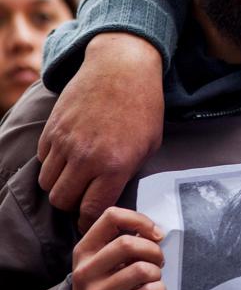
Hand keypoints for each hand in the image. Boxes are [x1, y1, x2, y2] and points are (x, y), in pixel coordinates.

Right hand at [38, 33, 163, 230]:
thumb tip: (112, 195)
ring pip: (48, 183)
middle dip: (73, 204)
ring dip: (60, 185)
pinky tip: (69, 157)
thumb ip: (128, 173)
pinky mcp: (52, 129)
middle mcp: (86, 157)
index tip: (91, 221)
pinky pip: (42, 160)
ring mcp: (65, 142)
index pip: (91, 209)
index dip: (89, 220)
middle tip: (84, 197)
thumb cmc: (143, 107)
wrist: (122, 68)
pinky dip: (52, 164)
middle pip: (62, 200)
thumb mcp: (150, 145)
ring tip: (76, 178)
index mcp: (115, 165)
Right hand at [71, 207, 165, 289]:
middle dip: (153, 250)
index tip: (154, 234)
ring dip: (156, 272)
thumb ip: (124, 243)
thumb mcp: (103, 262)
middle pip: (128, 244)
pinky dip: (159, 289)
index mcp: (84, 251)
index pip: (111, 217)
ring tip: (153, 278)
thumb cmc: (104, 287)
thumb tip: (154, 232)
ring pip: (142, 269)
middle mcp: (85, 271)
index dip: (139, 220)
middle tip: (158, 261)